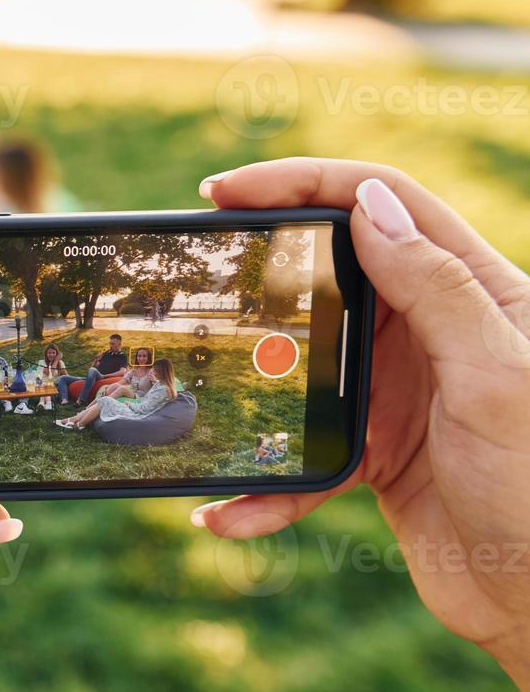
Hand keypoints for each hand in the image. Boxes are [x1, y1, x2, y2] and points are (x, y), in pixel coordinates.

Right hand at [196, 158, 529, 691]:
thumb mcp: (494, 379)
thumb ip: (436, 290)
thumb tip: (365, 208)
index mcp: (476, 293)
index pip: (382, 205)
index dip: (303, 182)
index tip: (225, 192)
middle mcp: (435, 332)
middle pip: (331, 272)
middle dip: (261, 273)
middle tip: (197, 270)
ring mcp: (402, 391)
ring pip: (305, 364)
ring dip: (253, 388)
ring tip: (201, 392)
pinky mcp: (377, 451)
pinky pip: (304, 452)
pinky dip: (266, 484)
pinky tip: (230, 510)